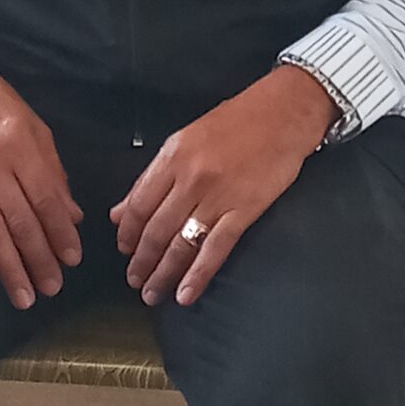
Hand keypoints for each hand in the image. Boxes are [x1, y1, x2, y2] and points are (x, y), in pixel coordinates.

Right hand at [0, 40, 84, 307]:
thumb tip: (72, 214)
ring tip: (24, 295)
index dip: (61, 231)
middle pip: (22, 219)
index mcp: (23, 147)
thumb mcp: (34, 128)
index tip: (72, 258)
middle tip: (52, 287)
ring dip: (10, 266)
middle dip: (40, 257)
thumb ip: (53, 171)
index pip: (47, 198)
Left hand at [110, 65, 339, 308]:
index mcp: (173, 156)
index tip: (124, 250)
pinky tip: (186, 293)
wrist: (284, 112)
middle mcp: (191, 178)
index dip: (128, 234)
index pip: (139, 205)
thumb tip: (120, 211)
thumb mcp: (186, 138)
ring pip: (181, 244)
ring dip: (163, 274)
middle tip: (135, 281)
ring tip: (153, 293)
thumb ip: (152, 176)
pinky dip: (198, 275)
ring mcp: (218, 196)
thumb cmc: (237, 121)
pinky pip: (215, 249)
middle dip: (142, 261)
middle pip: (156, 230)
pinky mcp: (244, 210)